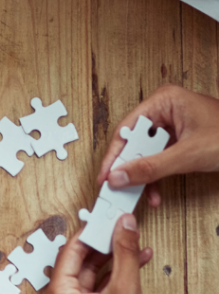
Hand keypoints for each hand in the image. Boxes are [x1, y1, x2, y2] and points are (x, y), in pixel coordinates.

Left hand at [44, 220, 198, 293]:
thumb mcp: (125, 289)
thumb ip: (124, 252)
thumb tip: (124, 224)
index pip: (69, 253)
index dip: (90, 233)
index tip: (105, 218)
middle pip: (80, 263)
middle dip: (104, 245)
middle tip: (120, 226)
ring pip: (92, 275)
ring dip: (114, 260)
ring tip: (133, 242)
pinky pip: (99, 289)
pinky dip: (116, 277)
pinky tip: (137, 262)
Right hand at [99, 85, 218, 207]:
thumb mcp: (188, 156)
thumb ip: (151, 167)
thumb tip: (120, 175)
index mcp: (164, 100)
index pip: (127, 128)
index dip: (115, 154)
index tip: (105, 174)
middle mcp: (166, 108)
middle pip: (136, 140)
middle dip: (130, 167)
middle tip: (119, 187)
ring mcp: (174, 124)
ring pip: (147, 152)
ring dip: (145, 175)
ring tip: (142, 193)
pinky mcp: (181, 139)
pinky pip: (161, 157)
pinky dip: (158, 175)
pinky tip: (157, 191)